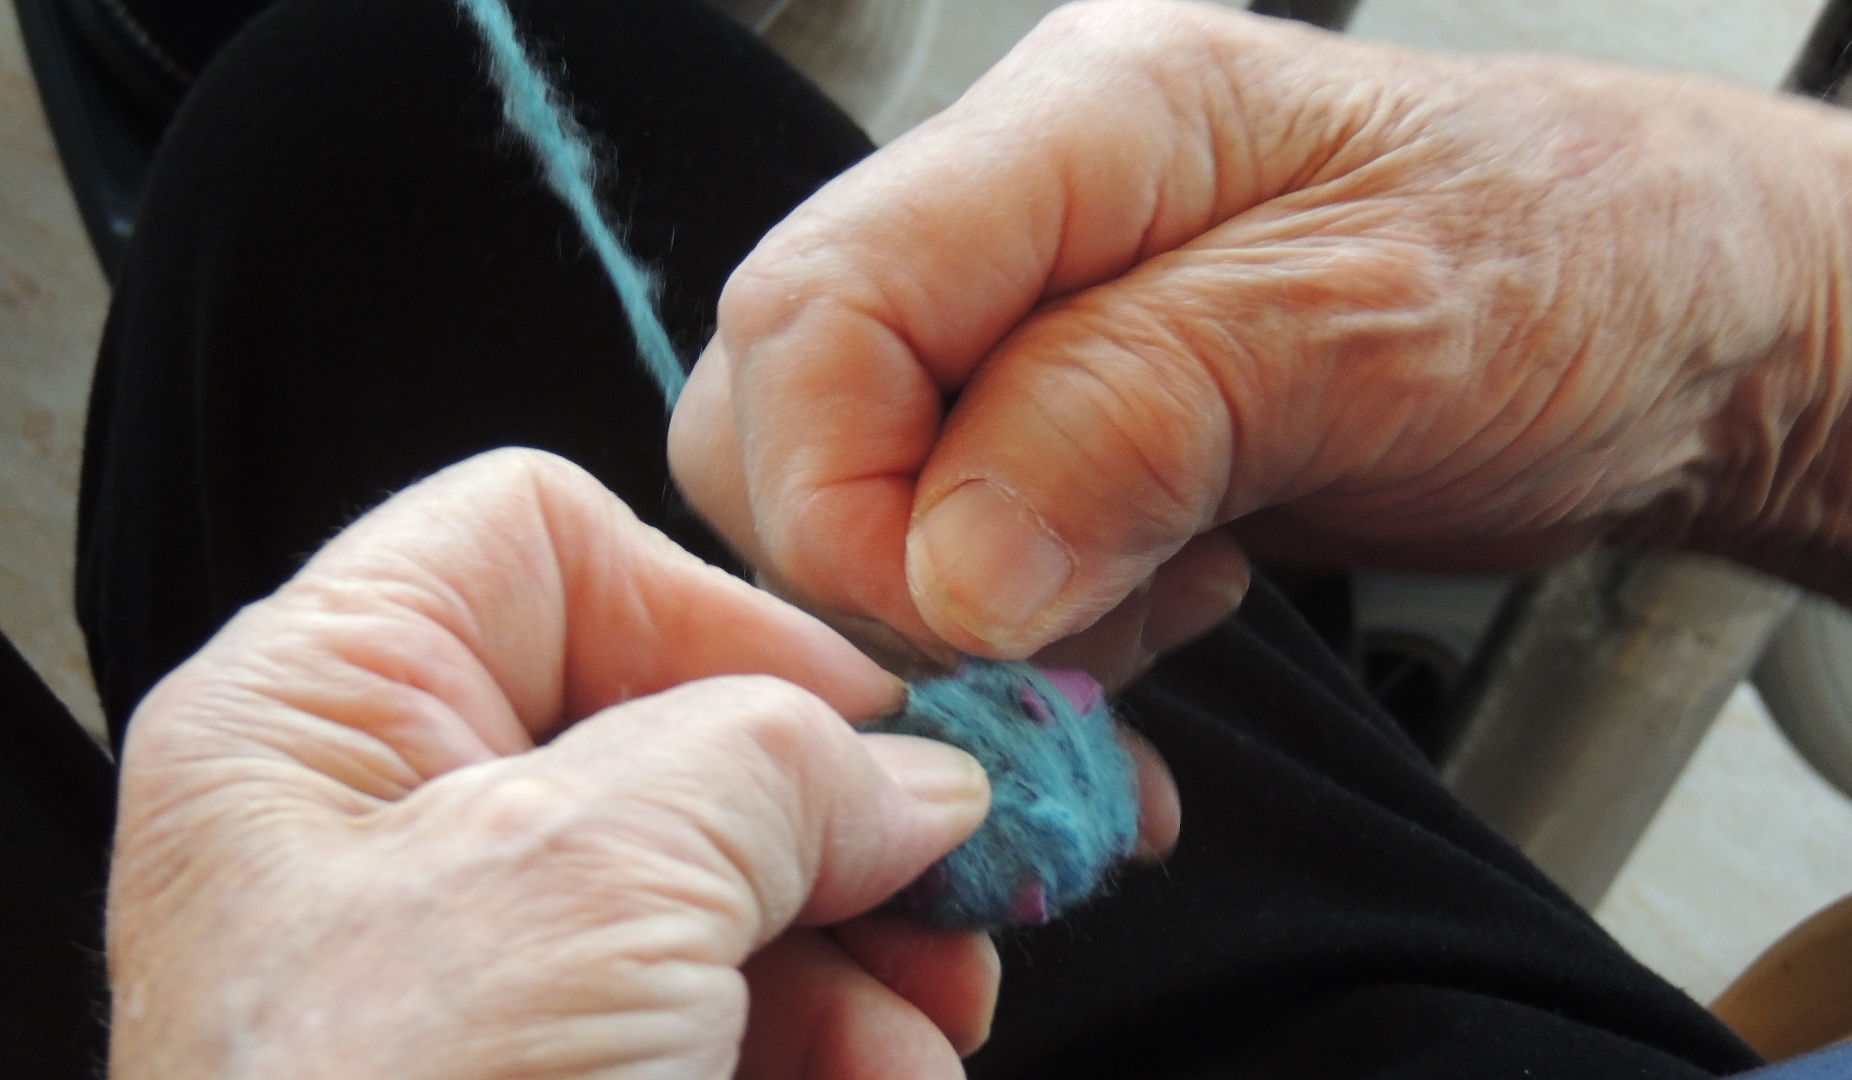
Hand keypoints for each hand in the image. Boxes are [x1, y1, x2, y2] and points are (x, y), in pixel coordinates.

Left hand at [111, 449, 1016, 1079]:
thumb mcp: (591, 884)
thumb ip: (778, 764)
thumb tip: (916, 770)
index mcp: (327, 714)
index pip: (540, 538)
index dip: (715, 607)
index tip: (858, 714)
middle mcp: (400, 826)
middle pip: (675, 721)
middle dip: (836, 805)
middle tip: (969, 859)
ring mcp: (493, 969)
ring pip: (738, 880)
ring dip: (872, 943)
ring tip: (937, 1009)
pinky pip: (746, 1010)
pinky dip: (848, 1043)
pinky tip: (889, 1079)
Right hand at [669, 0, 1851, 678]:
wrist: (1663, 324)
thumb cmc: (1572, 275)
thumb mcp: (1367, 334)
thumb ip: (1133, 424)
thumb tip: (946, 571)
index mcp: (1082, 123)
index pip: (820, 307)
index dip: (840, 498)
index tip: (964, 624)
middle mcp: (1019, 207)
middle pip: (791, 402)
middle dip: (892, 567)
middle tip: (1067, 629)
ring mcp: (1026, 317)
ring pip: (852, 489)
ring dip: (971, 611)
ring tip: (1151, 607)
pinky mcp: (1055, 417)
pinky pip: (944, 542)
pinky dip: (1020, 635)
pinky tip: (1143, 626)